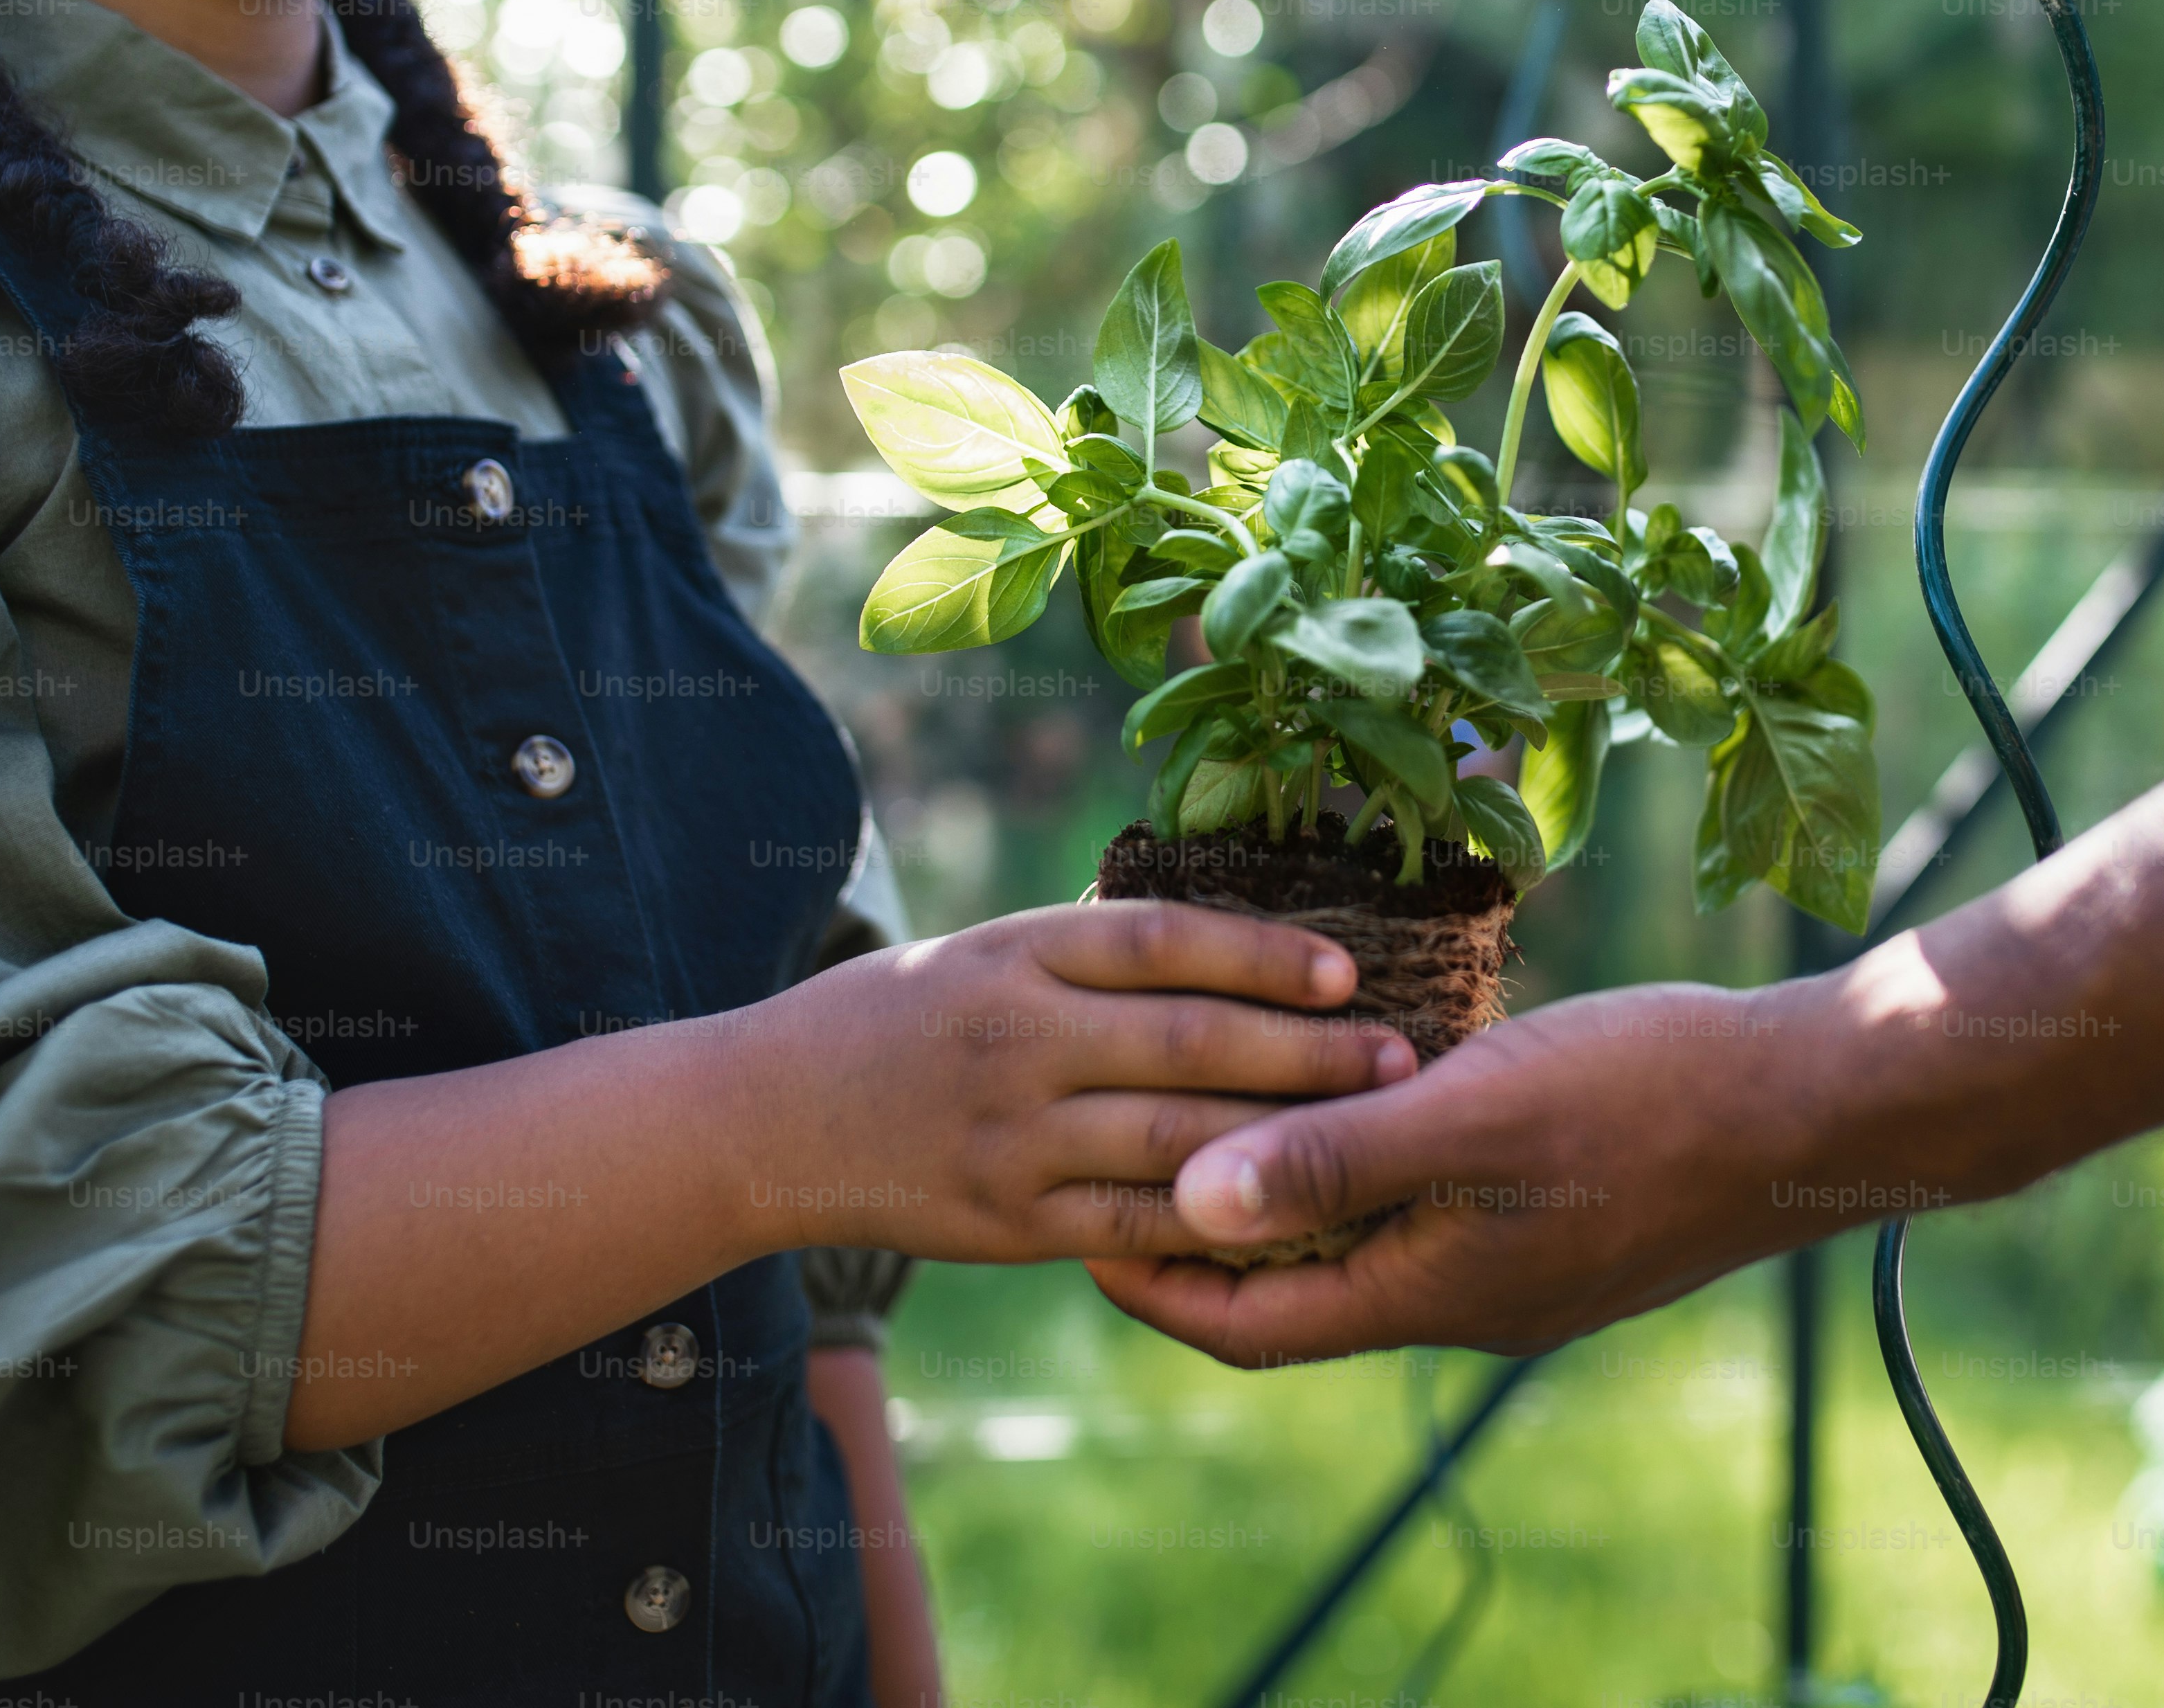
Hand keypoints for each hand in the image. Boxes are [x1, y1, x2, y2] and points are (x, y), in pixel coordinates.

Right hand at [753, 900, 1415, 1263]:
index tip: (1347, 969)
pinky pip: (1136, 1226)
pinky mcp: (1008, 1225)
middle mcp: (1015, 1042)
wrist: (762, 1118)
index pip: (1159, 942)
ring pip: (1178, 1137)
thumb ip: (1088, 953)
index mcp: (1012, 958)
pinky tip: (1287, 1208)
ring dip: (1287, 1134)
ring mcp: (1013, 1140)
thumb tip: (1234, 937)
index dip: (1262, 953)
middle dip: (1309, 1051)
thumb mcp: (982, 952)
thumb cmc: (897, 1020)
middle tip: (1401, 1056)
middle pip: (1189, 1042)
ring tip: (1369, 1127)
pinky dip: (1219, 1219)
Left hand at [1088, 978, 1861, 1363]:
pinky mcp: (1560, 1215)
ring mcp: (1520, 1264)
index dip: (1152, 1285)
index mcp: (1432, 1292)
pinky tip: (1358, 1078)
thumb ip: (1335, 1158)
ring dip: (1291, 1188)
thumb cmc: (1653, 1096)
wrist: (1819, 1106)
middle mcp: (1467, 1299)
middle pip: (1296, 1290)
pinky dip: (1368, 1158)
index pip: (1247, 1327)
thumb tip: (1186, 1207)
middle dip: (1204, 1234)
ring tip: (1220, 1105)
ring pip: (1364, 1244)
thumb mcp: (1474, 1111)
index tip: (1075, 1222)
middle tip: (1124, 1155)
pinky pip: (1428, 1208)